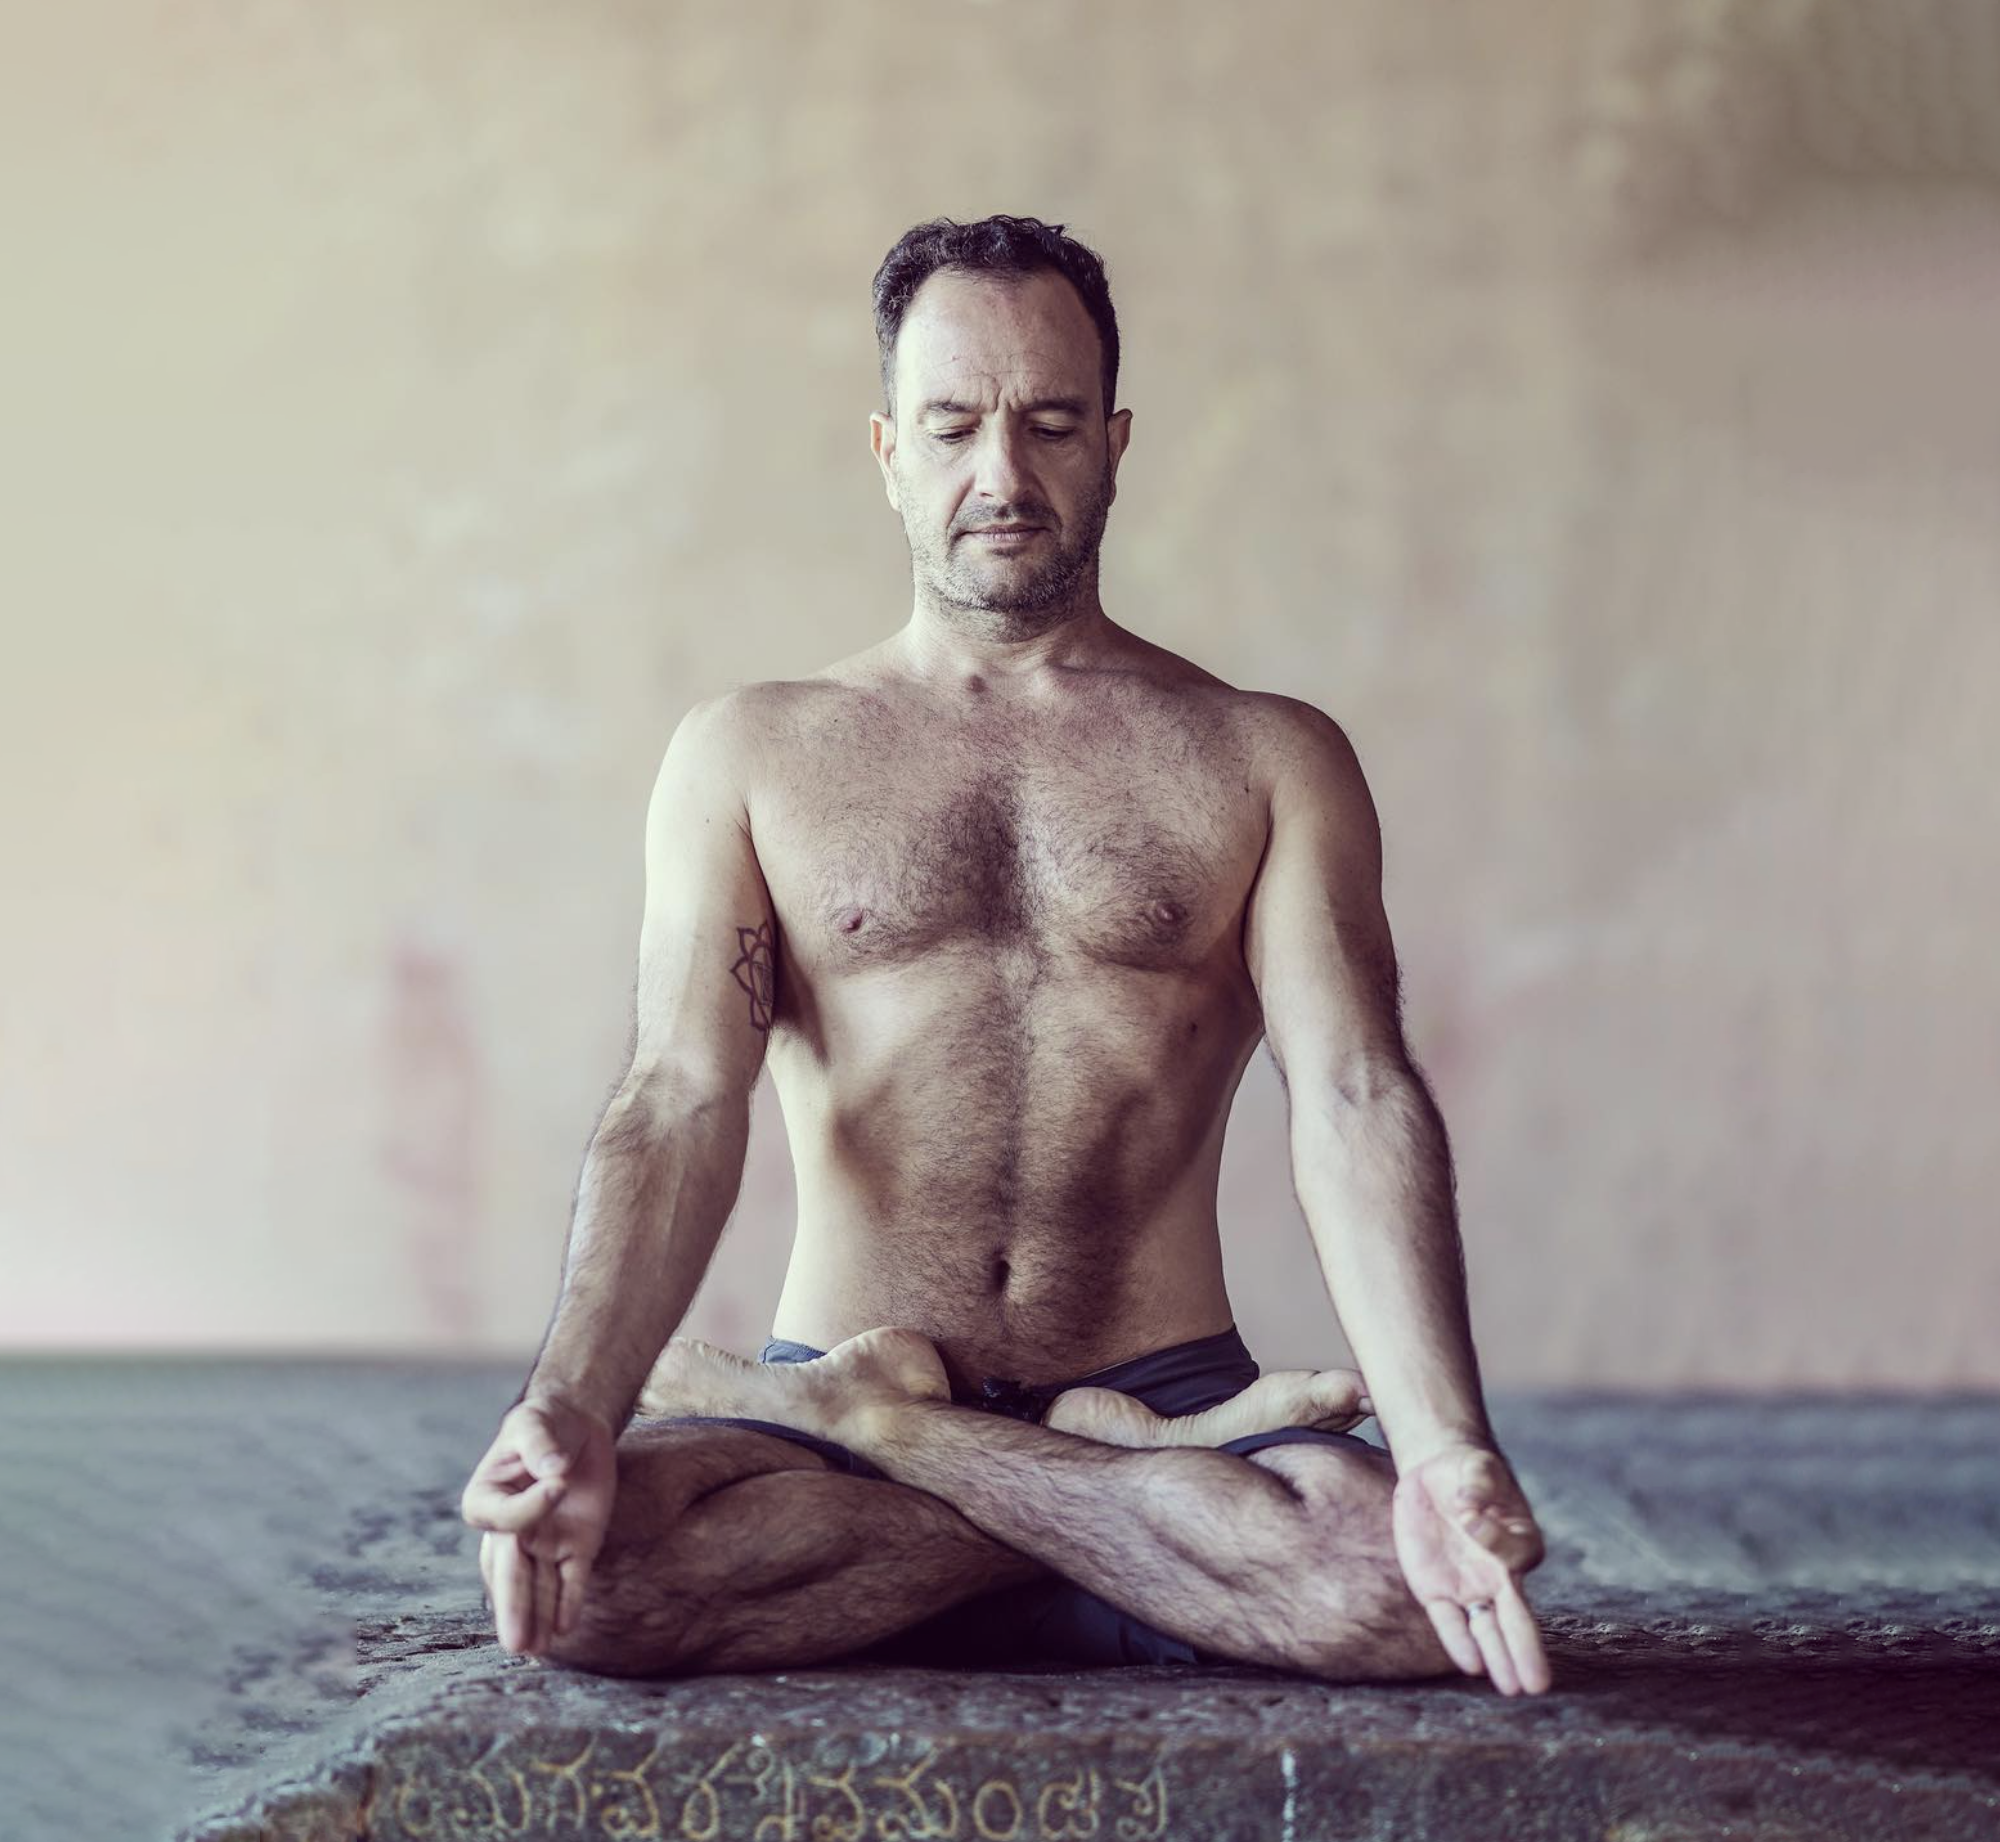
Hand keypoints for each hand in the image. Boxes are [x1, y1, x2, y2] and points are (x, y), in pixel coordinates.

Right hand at [460, 1396, 616, 1656]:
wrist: (574, 1427)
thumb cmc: (545, 1423)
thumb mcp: (536, 1423)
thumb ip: (539, 1444)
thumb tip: (553, 1470)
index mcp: (488, 1499)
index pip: (504, 1520)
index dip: (530, 1509)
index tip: (559, 1482)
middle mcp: (511, 1530)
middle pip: (510, 1572)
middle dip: (514, 1607)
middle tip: (514, 1644)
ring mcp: (544, 1542)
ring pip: (537, 1585)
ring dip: (536, 1617)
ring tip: (534, 1653)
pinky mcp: (576, 1544)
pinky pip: (570, 1579)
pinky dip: (567, 1602)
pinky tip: (564, 1630)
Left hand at [1390, 1440, 1551, 1694]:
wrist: (1438, 1478)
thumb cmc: (1468, 1472)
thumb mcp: (1477, 1467)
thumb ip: (1478, 1483)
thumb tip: (1469, 1507)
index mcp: (1519, 1542)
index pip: (1515, 1553)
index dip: (1493, 1537)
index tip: (1469, 1514)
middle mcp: (1499, 1574)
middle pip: (1517, 1616)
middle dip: (1527, 1649)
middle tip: (1539, 1684)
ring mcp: (1470, 1587)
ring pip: (1488, 1629)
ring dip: (1499, 1657)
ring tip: (1513, 1689)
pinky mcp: (1436, 1590)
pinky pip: (1450, 1621)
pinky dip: (1459, 1641)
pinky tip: (1470, 1664)